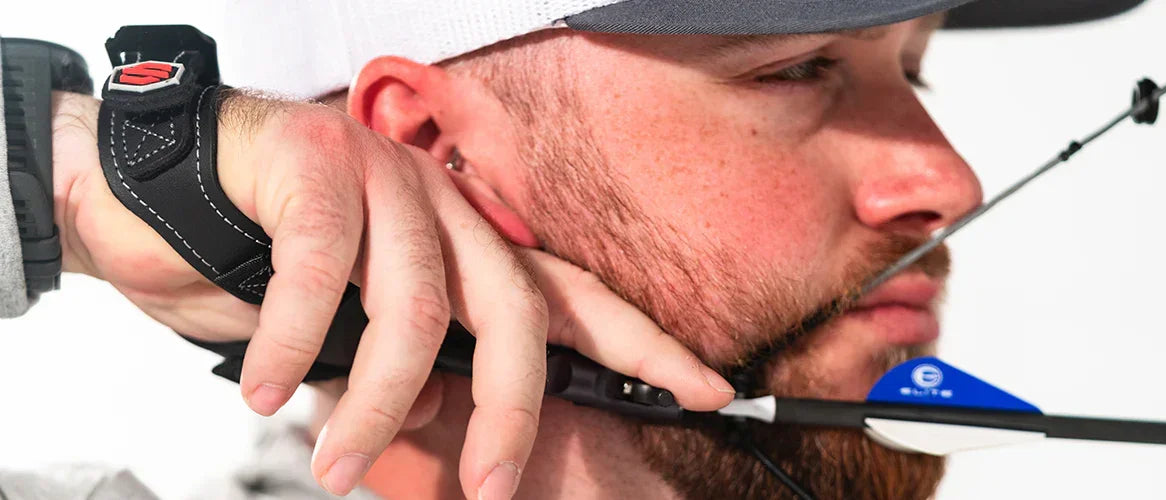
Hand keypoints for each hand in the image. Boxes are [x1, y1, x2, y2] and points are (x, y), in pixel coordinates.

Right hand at [50, 90, 735, 497]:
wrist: (147, 188)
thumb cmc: (252, 257)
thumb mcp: (344, 335)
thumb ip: (403, 370)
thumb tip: (432, 421)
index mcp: (463, 240)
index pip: (571, 294)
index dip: (642, 342)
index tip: (703, 386)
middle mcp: (440, 201)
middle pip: (514, 308)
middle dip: (511, 409)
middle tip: (488, 481)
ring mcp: (382, 174)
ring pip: (415, 304)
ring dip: (375, 403)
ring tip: (337, 459)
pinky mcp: (315, 161)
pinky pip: (323, 268)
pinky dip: (291, 341)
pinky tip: (267, 386)